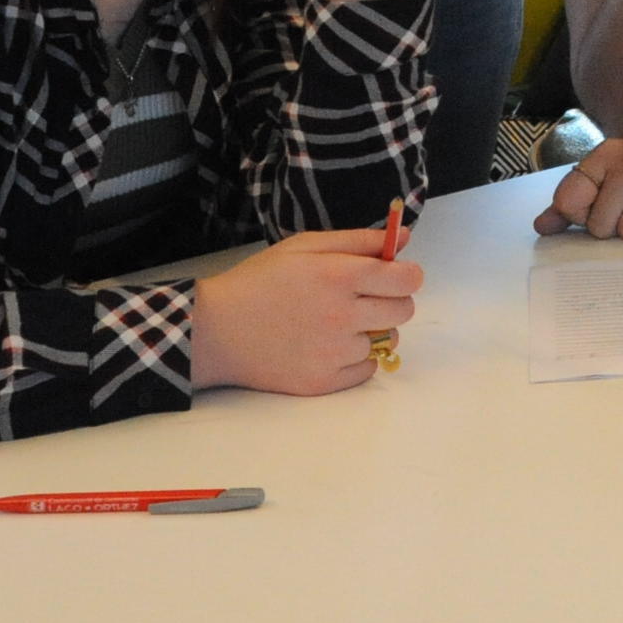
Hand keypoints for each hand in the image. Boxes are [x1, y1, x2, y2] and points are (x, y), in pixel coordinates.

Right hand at [191, 226, 420, 394]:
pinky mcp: (324, 381)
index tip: (395, 276)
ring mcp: (334, 353)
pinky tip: (329, 346)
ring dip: (372, 331)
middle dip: (393, 301)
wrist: (215, 330)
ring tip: (338, 323)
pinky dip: (356, 359)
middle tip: (364, 299)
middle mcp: (342, 315)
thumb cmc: (260, 281)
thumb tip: (404, 241)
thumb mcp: (305, 246)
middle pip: (404, 311)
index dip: (407, 275)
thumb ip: (359, 241)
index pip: (407, 279)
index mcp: (340, 276)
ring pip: (386, 341)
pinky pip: (367, 370)